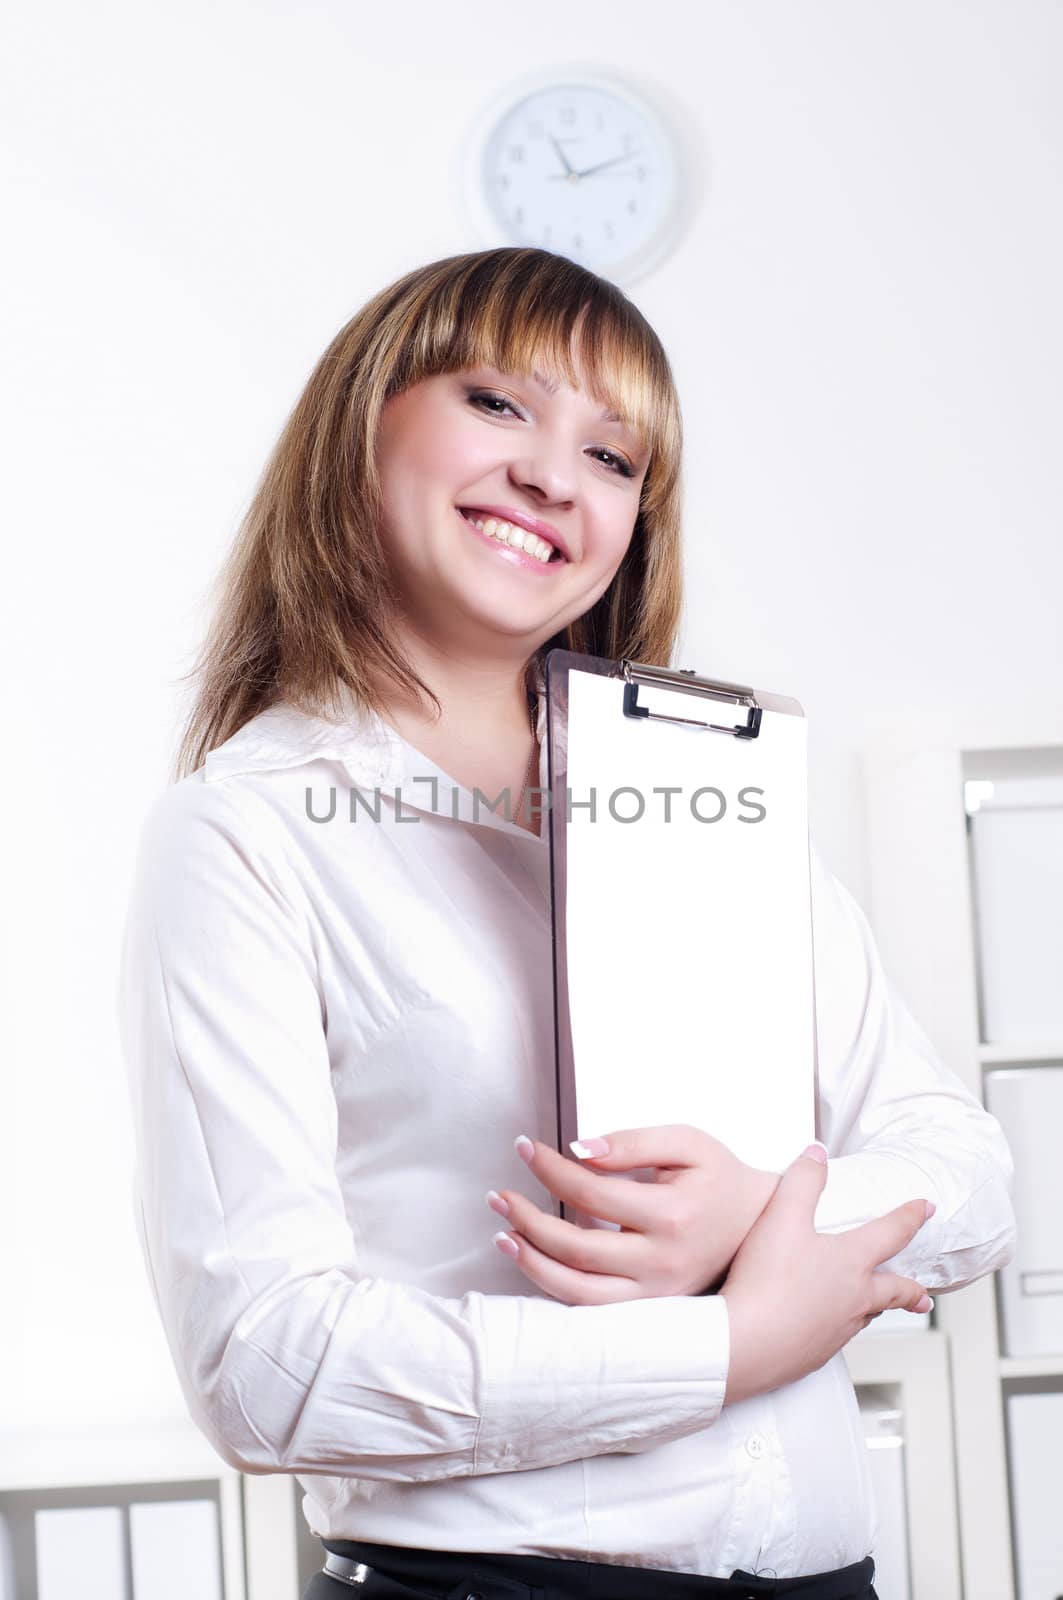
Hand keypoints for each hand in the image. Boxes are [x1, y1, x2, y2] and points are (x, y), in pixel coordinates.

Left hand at [488, 1124, 780, 1305]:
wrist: (759, 1225)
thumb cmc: (718, 1178)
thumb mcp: (686, 1143)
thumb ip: (633, 1142)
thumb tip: (578, 1149)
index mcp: (672, 1215)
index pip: (591, 1192)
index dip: (550, 1169)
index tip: (525, 1148)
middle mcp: (663, 1263)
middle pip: (577, 1247)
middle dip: (528, 1219)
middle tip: (499, 1195)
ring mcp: (656, 1295)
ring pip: (579, 1291)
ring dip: (532, 1263)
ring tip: (502, 1235)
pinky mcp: (651, 1311)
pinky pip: (593, 1310)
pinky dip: (556, 1288)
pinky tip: (533, 1262)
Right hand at [720, 1144, 934, 1404]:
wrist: (747, 1342)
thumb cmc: (767, 1280)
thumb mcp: (782, 1216)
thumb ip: (802, 1181)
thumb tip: (817, 1153)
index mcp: (850, 1262)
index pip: (891, 1233)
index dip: (911, 1217)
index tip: (927, 1209)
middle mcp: (853, 1299)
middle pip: (893, 1292)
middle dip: (911, 1290)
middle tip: (923, 1296)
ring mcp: (836, 1331)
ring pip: (865, 1317)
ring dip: (874, 1310)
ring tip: (873, 1309)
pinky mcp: (813, 1354)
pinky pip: (834, 1339)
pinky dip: (835, 1329)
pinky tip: (820, 1327)